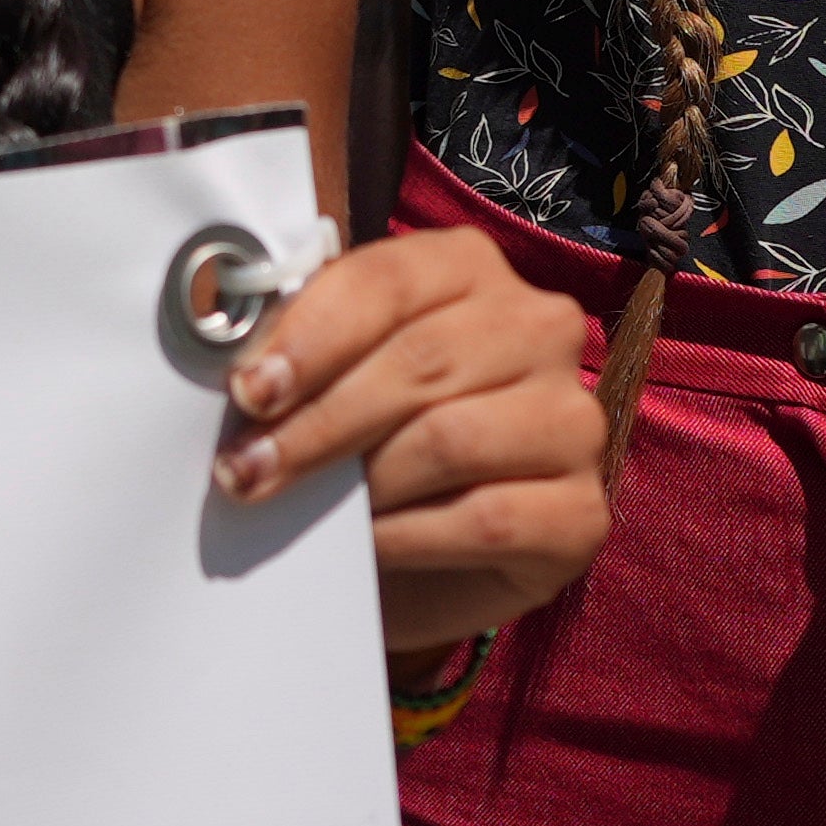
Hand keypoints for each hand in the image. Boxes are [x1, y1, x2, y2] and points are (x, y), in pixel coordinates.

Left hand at [207, 221, 614, 667]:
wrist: (414, 556)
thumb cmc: (362, 444)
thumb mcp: (329, 379)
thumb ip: (298, 352)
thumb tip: (241, 370)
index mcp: (470, 268)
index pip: (388, 280)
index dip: (310, 336)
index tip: (246, 391)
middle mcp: (540, 331)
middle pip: (420, 361)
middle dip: (318, 420)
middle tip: (246, 467)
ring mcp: (572, 422)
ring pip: (452, 438)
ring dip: (357, 482)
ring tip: (294, 507)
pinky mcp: (584, 514)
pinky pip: (486, 518)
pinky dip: (406, 536)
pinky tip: (362, 546)